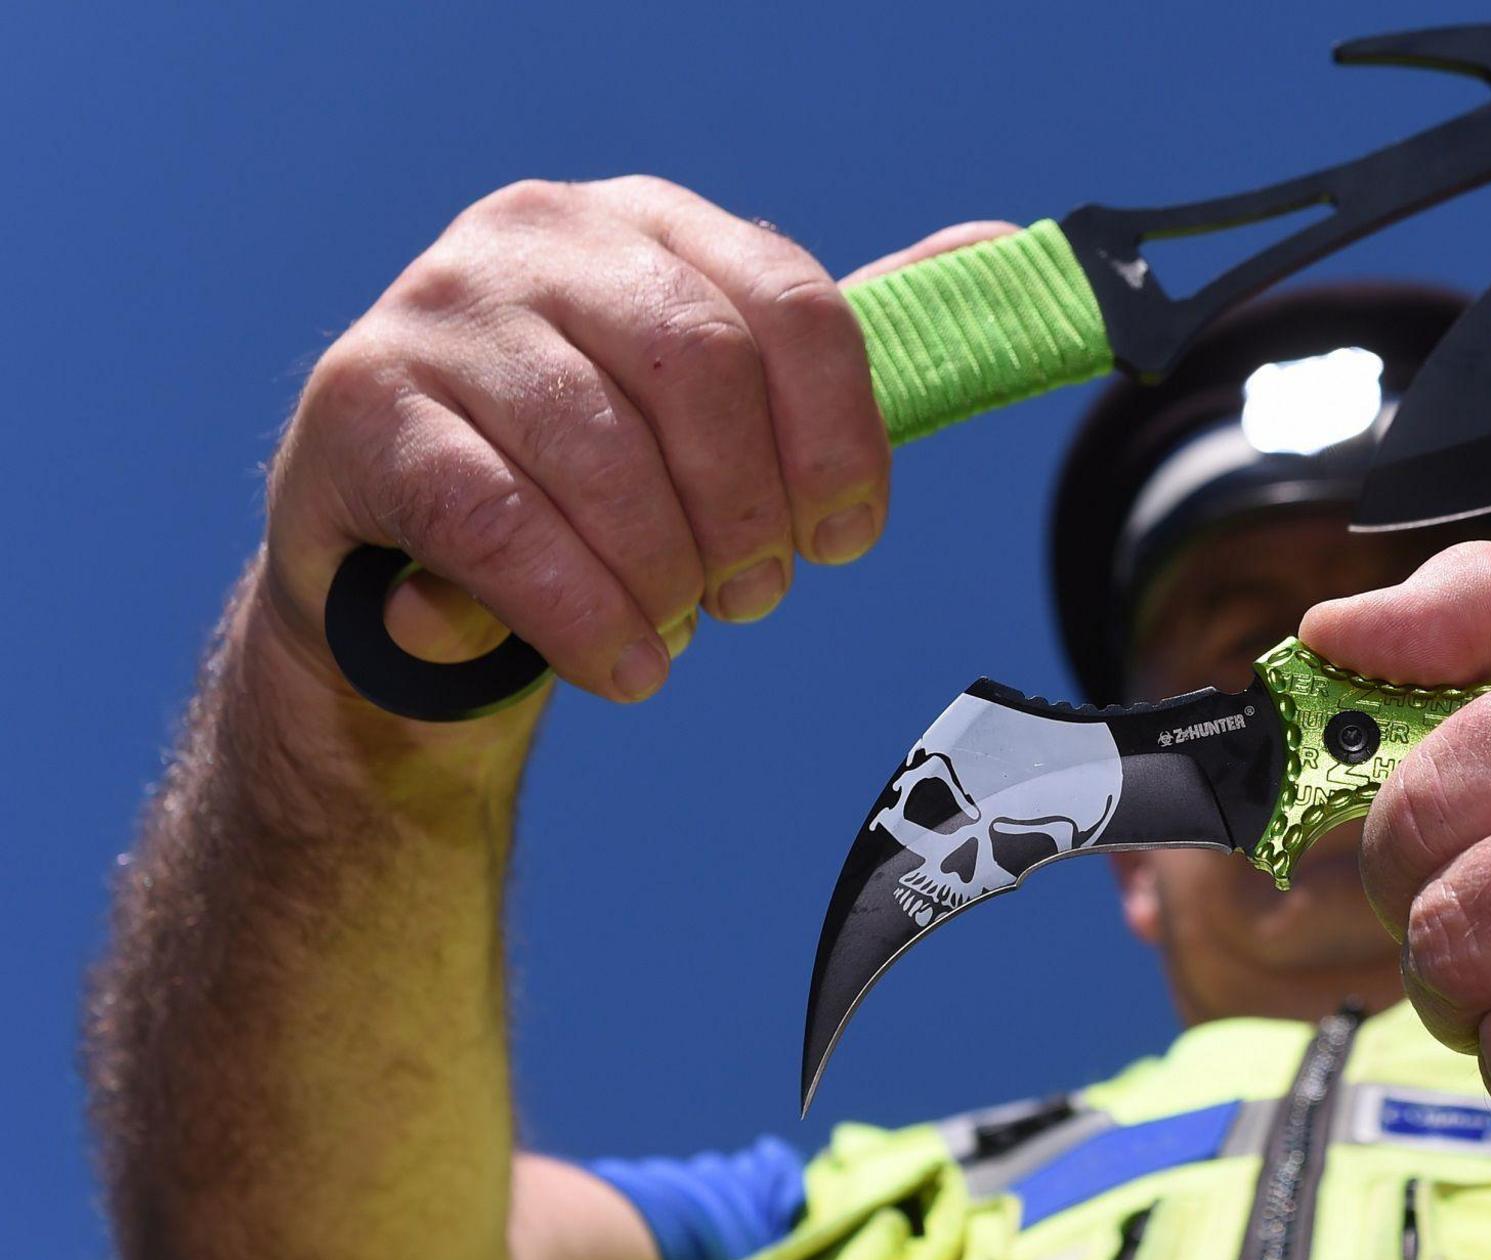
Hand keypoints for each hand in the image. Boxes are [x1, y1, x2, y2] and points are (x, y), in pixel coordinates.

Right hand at [256, 174, 1012, 710]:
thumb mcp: (715, 407)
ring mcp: (435, 313)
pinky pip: (502, 525)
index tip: (846, 541)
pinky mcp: (358, 410)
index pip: (788, 302)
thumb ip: (827, 344)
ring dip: (664, 572)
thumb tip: (994, 246)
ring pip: (603, 454)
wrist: (408, 572)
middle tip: (752, 596)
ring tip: (675, 627)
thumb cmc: (589, 481)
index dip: (841, 438)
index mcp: (645, 225)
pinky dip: (584, 616)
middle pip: (701, 370)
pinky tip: (626, 665)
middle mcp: (535, 236)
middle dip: (748, 512)